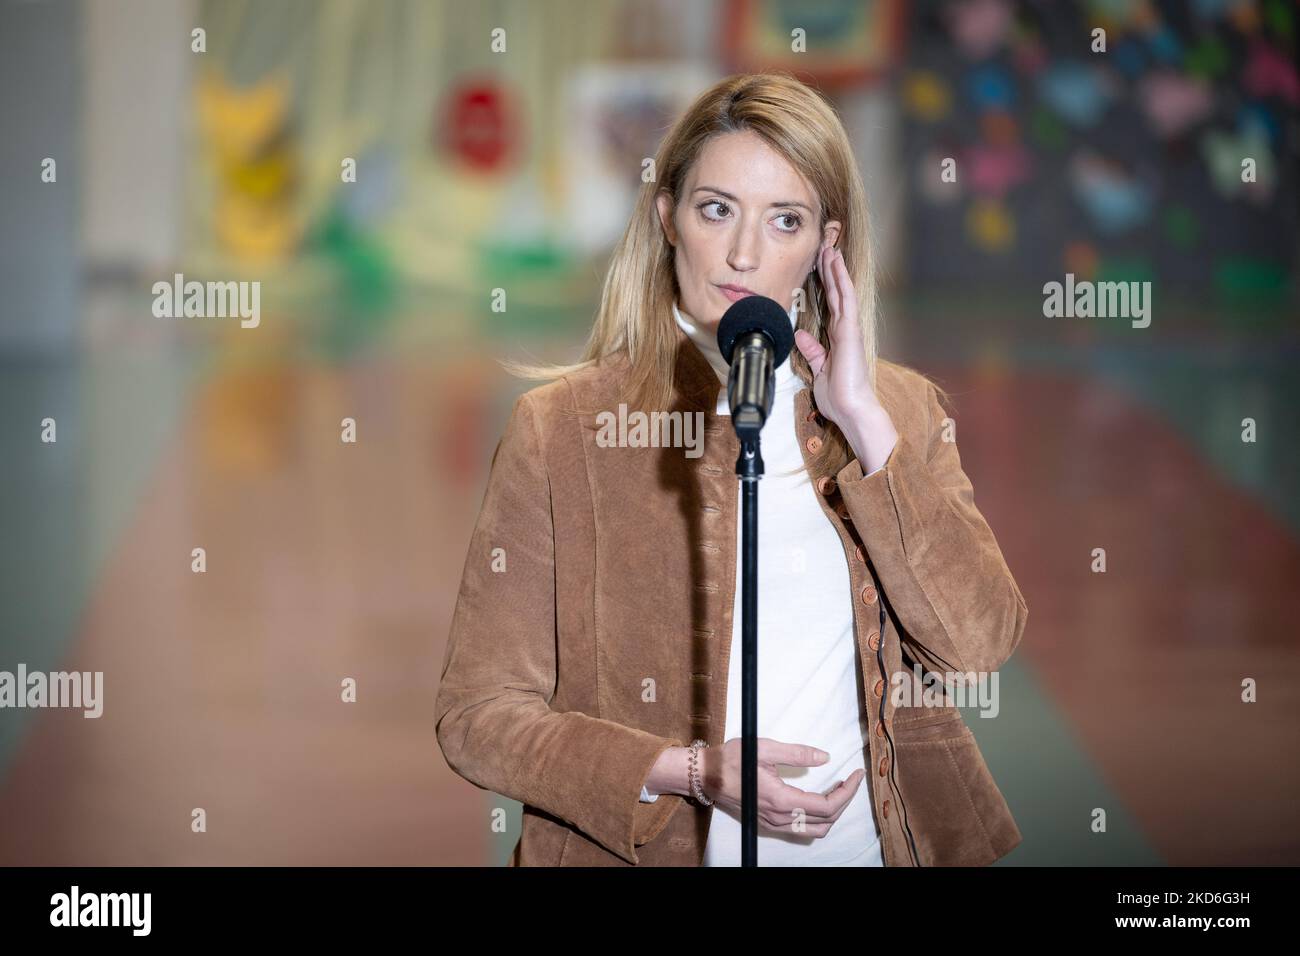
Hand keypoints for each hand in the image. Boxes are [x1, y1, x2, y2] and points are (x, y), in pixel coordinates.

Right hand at [700, 737, 864, 836]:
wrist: (706, 776)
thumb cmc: (731, 760)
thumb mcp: (765, 749)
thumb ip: (797, 753)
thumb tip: (825, 757)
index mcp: (782, 800)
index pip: (827, 805)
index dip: (848, 792)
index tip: (857, 775)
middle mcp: (780, 818)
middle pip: (826, 820)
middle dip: (845, 800)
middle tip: (852, 780)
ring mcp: (774, 824)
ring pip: (816, 830)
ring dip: (833, 813)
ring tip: (839, 790)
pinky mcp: (769, 823)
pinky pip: (802, 829)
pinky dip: (818, 818)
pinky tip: (819, 800)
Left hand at [794, 246, 898, 473]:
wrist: (851, 409)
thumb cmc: (838, 395)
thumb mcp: (818, 369)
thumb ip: (811, 350)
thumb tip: (800, 335)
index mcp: (837, 338)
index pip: (830, 304)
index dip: (825, 284)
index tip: (819, 266)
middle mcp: (844, 330)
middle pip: (836, 293)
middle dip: (829, 270)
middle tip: (825, 248)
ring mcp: (849, 328)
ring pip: (842, 291)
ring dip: (835, 269)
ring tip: (830, 248)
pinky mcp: (850, 331)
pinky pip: (847, 300)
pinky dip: (842, 281)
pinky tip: (837, 265)